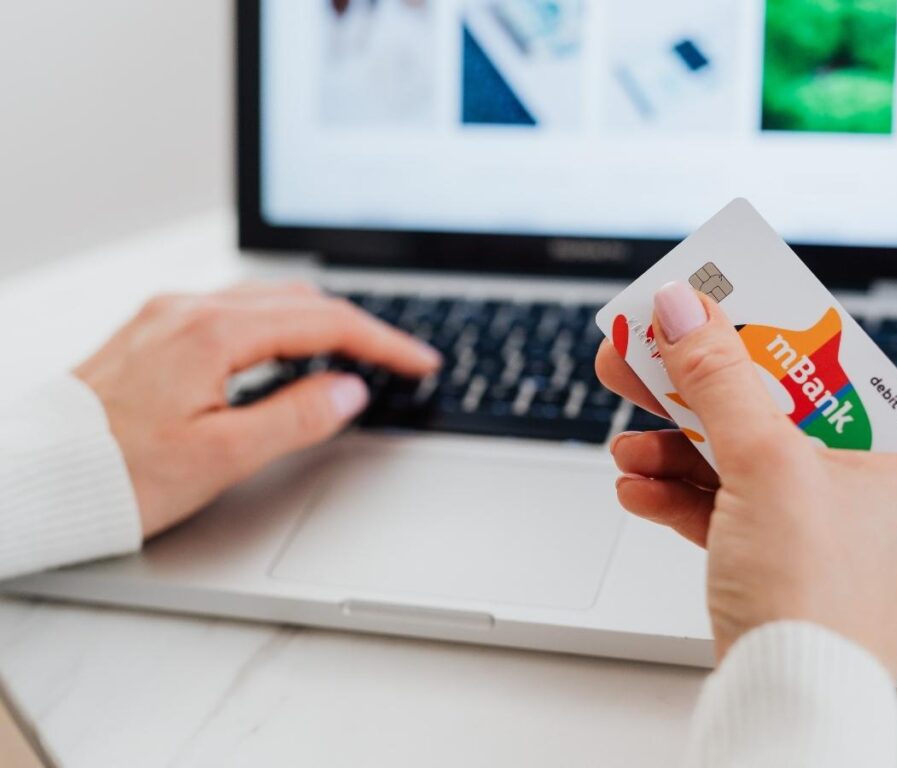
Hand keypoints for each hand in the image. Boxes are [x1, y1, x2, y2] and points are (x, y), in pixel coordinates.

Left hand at [74, 281, 440, 538]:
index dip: (383, 343)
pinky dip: (281, 324)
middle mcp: (189, 310)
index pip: (324, 324)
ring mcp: (169, 315)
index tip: (419, 362)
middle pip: (301, 301)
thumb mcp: (220, 457)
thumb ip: (295, 417)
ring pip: (269, 300)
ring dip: (320, 322)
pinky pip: (235, 309)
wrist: (35, 476)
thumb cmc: (114, 474)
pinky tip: (289, 349)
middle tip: (399, 359)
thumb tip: (349, 391)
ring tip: (356, 354)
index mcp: (211, 334)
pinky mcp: (155, 329)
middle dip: (360, 327)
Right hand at [596, 282, 896, 677]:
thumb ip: (720, 379)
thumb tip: (686, 310)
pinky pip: (722, 507)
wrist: (788, 705)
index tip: (703, 306)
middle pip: (764, 409)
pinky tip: (638, 490)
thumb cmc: (815, 602)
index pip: (820, 365)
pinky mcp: (774, 557)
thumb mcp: (765, 466)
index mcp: (896, 456)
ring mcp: (816, 526)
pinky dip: (678, 496)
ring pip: (734, 459)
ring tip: (625, 447)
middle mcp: (863, 488)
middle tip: (641, 357)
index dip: (755, 330)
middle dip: (692, 392)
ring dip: (672, 450)